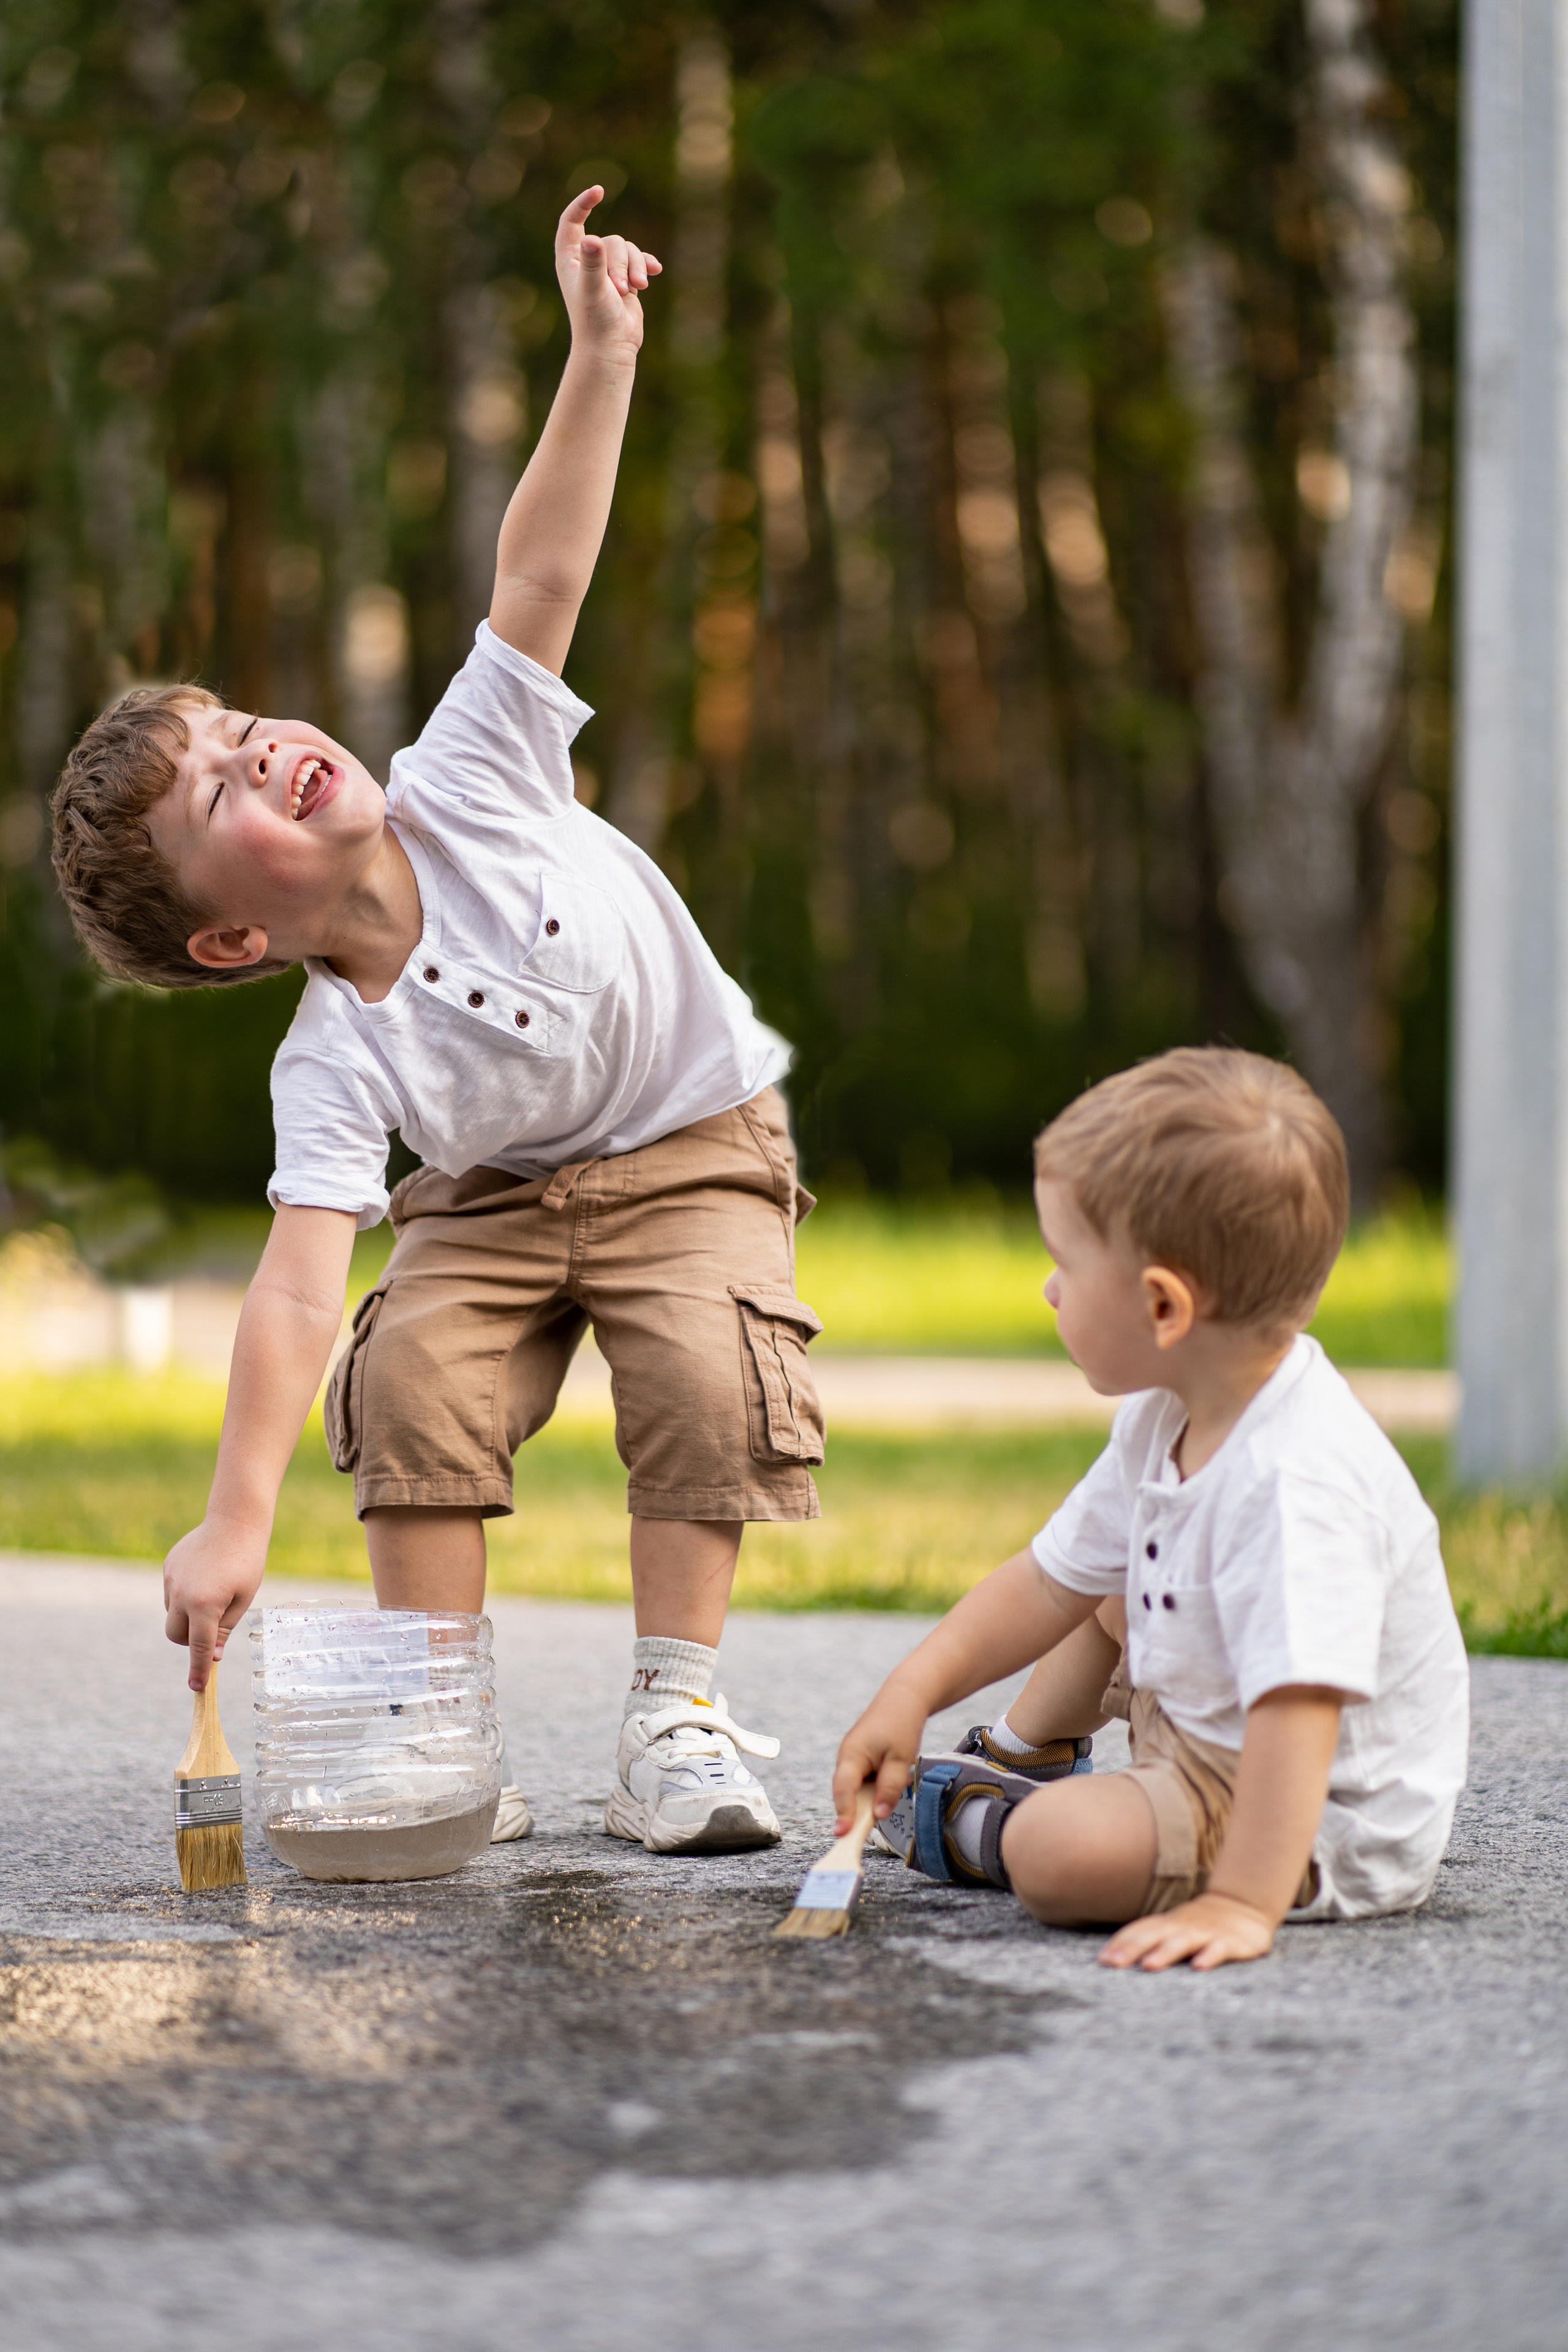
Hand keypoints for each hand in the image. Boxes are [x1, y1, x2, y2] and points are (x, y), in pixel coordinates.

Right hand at [163, 1516, 268, 1690]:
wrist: (235, 1520)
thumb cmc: (247, 1562)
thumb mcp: (243, 1599)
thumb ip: (225, 1629)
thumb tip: (211, 1656)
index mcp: (204, 1605)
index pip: (199, 1647)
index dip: (198, 1669)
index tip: (197, 1687)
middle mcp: (181, 1595)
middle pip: (176, 1635)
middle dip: (191, 1639)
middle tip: (213, 1627)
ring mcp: (171, 1580)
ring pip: (172, 1613)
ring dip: (187, 1615)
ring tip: (213, 1592)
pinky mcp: (168, 1567)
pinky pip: (172, 1592)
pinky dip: (185, 1594)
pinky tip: (205, 1576)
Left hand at [555, 187, 661, 358]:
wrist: (611, 348)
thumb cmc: (596, 321)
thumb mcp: (594, 289)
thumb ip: (593, 264)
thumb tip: (591, 239)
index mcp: (569, 260)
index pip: (571, 222)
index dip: (583, 204)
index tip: (600, 191)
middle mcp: (586, 261)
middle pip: (610, 240)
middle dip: (620, 262)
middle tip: (620, 289)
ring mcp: (606, 270)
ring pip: (627, 250)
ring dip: (634, 269)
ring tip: (635, 291)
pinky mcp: (624, 279)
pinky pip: (638, 260)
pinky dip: (646, 265)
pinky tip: (655, 270)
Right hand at [832, 1682, 927, 1832]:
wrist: (904, 1698)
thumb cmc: (902, 1724)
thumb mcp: (901, 1758)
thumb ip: (889, 1787)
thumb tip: (878, 1815)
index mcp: (852, 1754)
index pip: (843, 1789)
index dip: (843, 1813)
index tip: (843, 1834)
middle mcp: (846, 1757)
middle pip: (845, 1793)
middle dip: (853, 1814)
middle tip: (857, 1839)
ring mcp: (852, 1759)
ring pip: (854, 1789)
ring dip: (863, 1804)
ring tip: (876, 1815)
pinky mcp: (860, 1760)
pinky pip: (861, 1783)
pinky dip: (869, 1793)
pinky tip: (882, 1796)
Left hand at [1098, 1890, 1277, 1972]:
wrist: (1243, 1905)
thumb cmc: (1199, 1924)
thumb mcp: (1172, 1928)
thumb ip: (1147, 1938)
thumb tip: (1109, 1957)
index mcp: (1166, 1924)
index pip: (1139, 1930)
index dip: (1120, 1943)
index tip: (1102, 1960)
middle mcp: (1182, 1926)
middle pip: (1154, 1935)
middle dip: (1132, 1948)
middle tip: (1113, 1964)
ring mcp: (1206, 1932)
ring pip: (1183, 1941)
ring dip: (1165, 1952)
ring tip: (1149, 1965)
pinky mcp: (1230, 1941)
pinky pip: (1219, 1948)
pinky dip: (1209, 1956)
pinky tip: (1199, 1967)